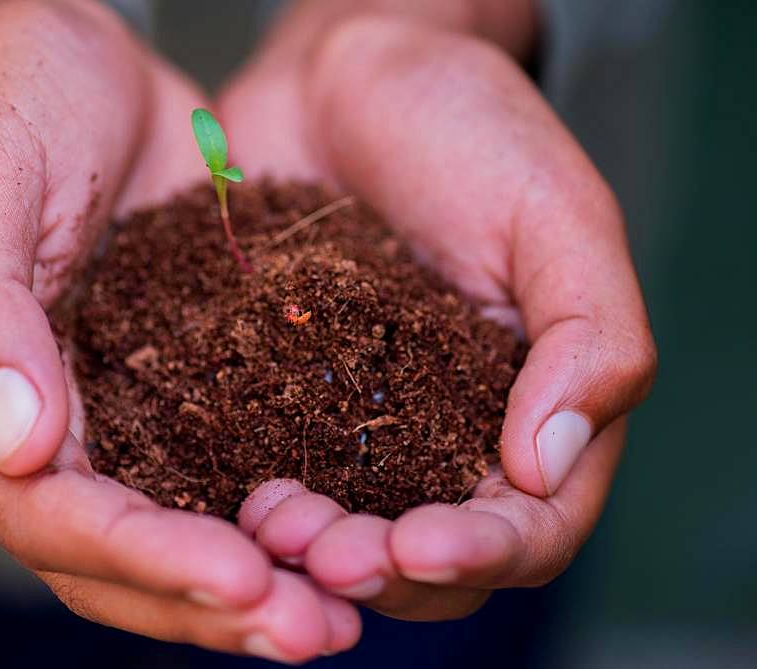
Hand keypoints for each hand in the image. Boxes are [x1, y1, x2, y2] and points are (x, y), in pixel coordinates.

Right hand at [0, 1, 358, 658]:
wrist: (69, 55)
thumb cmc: (10, 96)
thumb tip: (15, 445)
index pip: (41, 513)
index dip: (138, 557)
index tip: (241, 581)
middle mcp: (19, 427)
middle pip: (103, 555)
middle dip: (204, 602)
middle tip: (313, 633)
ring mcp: (90, 413)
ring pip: (159, 533)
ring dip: (241, 588)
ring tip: (336, 618)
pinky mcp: (152, 386)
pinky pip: (203, 474)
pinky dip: (258, 519)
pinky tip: (328, 540)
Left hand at [220, 6, 656, 618]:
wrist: (348, 75)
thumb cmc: (468, 129)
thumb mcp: (555, 215)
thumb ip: (588, 337)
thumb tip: (548, 465)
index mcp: (528, 411)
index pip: (528, 526)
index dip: (480, 555)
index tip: (421, 546)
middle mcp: (441, 437)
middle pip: (422, 556)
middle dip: (377, 571)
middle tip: (321, 555)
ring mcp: (352, 423)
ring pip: (337, 530)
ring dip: (303, 553)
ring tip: (263, 524)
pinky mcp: (273, 393)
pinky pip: (260, 465)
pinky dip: (237, 496)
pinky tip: (209, 491)